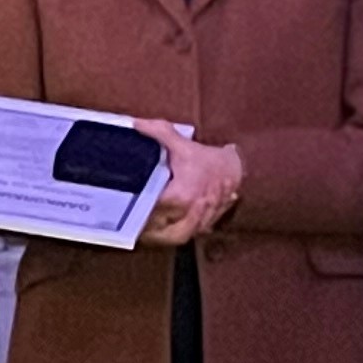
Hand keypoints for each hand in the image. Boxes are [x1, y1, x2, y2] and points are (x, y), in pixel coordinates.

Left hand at [138, 124, 243, 244]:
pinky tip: (162, 231)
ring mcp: (200, 223)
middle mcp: (191, 213)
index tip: (125, 208)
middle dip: (146, 229)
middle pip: (161, 230)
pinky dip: (174, 235)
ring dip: (159, 236)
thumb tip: (136, 125)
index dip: (138, 210)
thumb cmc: (209, 159)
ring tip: (143, 231)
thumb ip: (159, 132)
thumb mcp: (183, 144)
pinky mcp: (205, 227)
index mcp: (182, 195)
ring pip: (174, 237)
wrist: (237, 169)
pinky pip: (186, 236)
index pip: (153, 210)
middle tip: (130, 223)